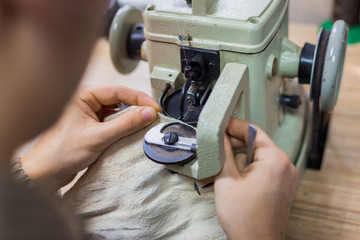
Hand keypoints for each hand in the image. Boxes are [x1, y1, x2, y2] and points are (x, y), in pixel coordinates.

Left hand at [21, 85, 159, 190]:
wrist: (45, 173)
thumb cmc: (61, 152)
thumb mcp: (99, 137)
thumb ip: (126, 124)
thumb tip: (148, 113)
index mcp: (84, 95)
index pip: (119, 91)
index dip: (140, 99)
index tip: (155, 109)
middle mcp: (87, 102)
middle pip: (120, 101)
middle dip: (136, 109)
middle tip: (152, 118)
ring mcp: (90, 115)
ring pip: (118, 113)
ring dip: (130, 120)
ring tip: (143, 127)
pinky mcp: (92, 127)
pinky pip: (113, 124)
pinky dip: (123, 129)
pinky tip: (130, 134)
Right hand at [214, 118, 297, 239]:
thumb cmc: (245, 218)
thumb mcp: (227, 179)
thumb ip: (223, 152)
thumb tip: (219, 135)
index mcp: (275, 160)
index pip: (253, 130)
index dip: (233, 125)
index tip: (220, 124)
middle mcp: (285, 165)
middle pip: (257, 142)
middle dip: (236, 143)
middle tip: (218, 146)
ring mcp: (286, 176)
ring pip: (260, 155)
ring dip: (242, 156)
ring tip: (227, 167)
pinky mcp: (283, 186)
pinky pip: (265, 167)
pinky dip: (250, 167)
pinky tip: (237, 177)